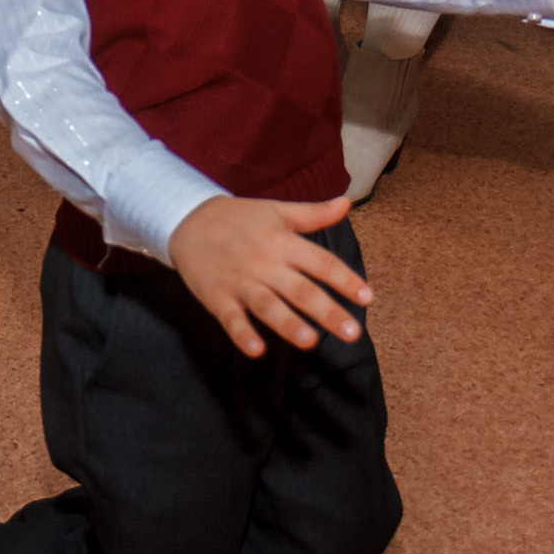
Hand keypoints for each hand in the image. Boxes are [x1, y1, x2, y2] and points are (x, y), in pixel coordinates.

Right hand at [168, 195, 369, 357]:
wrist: (186, 219)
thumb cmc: (239, 218)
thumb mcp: (277, 210)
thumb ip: (313, 213)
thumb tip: (347, 203)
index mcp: (282, 241)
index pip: (320, 262)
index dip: (344, 279)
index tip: (366, 297)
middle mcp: (264, 262)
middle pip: (300, 289)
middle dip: (327, 311)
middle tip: (352, 333)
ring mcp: (239, 281)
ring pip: (267, 305)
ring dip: (288, 324)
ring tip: (310, 342)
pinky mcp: (217, 296)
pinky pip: (230, 319)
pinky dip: (242, 334)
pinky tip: (257, 350)